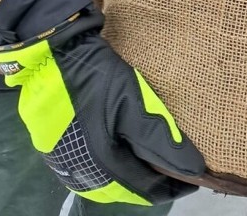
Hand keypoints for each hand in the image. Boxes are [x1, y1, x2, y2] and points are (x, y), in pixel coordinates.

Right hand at [0, 5, 203, 204]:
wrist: (52, 56)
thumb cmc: (96, 78)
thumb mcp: (133, 103)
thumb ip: (161, 139)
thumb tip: (194, 168)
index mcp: (102, 166)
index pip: (146, 189)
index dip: (171, 185)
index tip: (194, 177)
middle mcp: (82, 175)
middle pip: (125, 190)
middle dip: (151, 181)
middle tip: (174, 166)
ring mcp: (64, 165)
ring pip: (106, 184)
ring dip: (130, 176)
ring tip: (151, 162)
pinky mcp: (54, 152)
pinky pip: (89, 172)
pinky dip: (111, 168)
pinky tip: (120, 153)